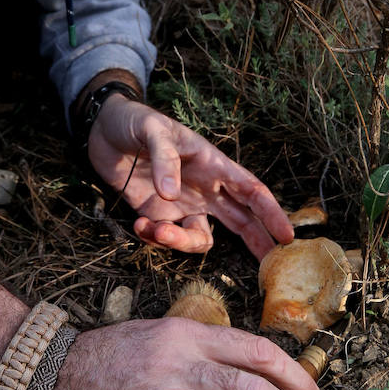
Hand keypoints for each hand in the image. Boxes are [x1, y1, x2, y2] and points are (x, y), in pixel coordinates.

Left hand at [87, 95, 292, 257]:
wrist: (101, 129)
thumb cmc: (134, 121)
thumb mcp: (152, 130)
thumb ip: (165, 160)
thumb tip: (173, 196)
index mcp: (213, 164)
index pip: (251, 191)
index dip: (271, 213)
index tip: (287, 236)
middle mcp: (204, 188)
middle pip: (241, 221)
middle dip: (255, 243)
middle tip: (267, 268)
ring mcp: (182, 205)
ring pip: (200, 237)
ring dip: (180, 242)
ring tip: (156, 229)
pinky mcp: (158, 215)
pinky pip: (166, 237)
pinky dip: (153, 238)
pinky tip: (138, 223)